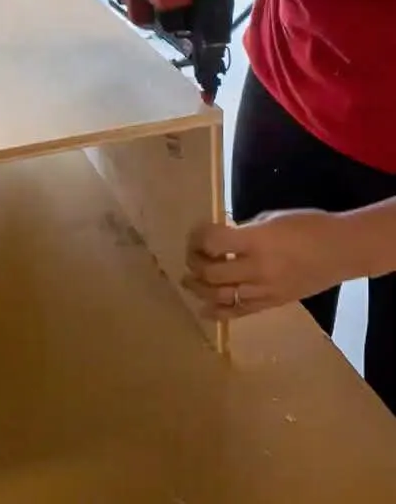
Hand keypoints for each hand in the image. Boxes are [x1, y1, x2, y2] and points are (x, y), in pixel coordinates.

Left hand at [181, 209, 352, 319]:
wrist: (341, 251)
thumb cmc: (308, 225)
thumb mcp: (270, 219)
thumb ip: (244, 231)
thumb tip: (222, 240)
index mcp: (257, 241)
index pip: (213, 243)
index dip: (198, 238)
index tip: (196, 233)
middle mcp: (257, 268)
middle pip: (211, 273)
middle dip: (194, 263)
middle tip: (191, 256)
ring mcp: (265, 290)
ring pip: (221, 296)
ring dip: (200, 288)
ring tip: (188, 281)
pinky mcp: (273, 304)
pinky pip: (240, 312)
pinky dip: (219, 312)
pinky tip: (204, 309)